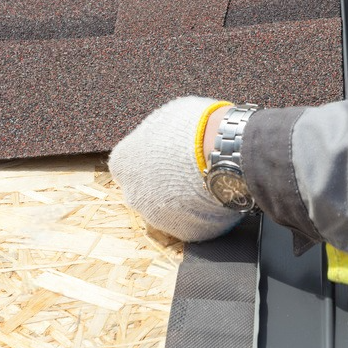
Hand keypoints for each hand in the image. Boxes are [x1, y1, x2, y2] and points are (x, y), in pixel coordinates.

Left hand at [108, 97, 239, 241]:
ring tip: (207, 180)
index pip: (129, 164)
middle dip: (164, 182)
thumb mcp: (167, 116)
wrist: (224, 153)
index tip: (167, 154)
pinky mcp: (184, 232)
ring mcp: (158, 217)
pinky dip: (203, 213)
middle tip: (188, 169)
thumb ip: (157, 132)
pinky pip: (193, 222)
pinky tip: (216, 194)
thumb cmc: (194, 128)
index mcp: (123, 163)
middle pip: (146, 190)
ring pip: (169, 209)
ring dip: (183, 199)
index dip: (151, 159)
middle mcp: (134, 195)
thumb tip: (163, 134)